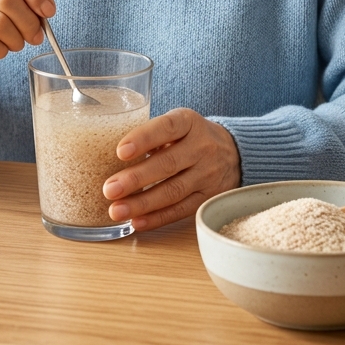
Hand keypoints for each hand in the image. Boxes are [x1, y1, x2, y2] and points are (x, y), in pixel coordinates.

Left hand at [102, 108, 240, 231]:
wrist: (235, 152)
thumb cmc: (191, 136)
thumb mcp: (178, 124)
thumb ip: (153, 135)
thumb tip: (110, 154)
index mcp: (189, 122)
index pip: (166, 127)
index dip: (143, 139)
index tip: (120, 151)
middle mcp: (202, 147)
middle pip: (167, 164)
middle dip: (135, 179)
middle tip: (109, 189)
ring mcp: (208, 174)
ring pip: (173, 191)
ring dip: (142, 203)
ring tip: (116, 210)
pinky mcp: (208, 198)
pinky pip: (180, 210)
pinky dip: (157, 218)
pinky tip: (136, 222)